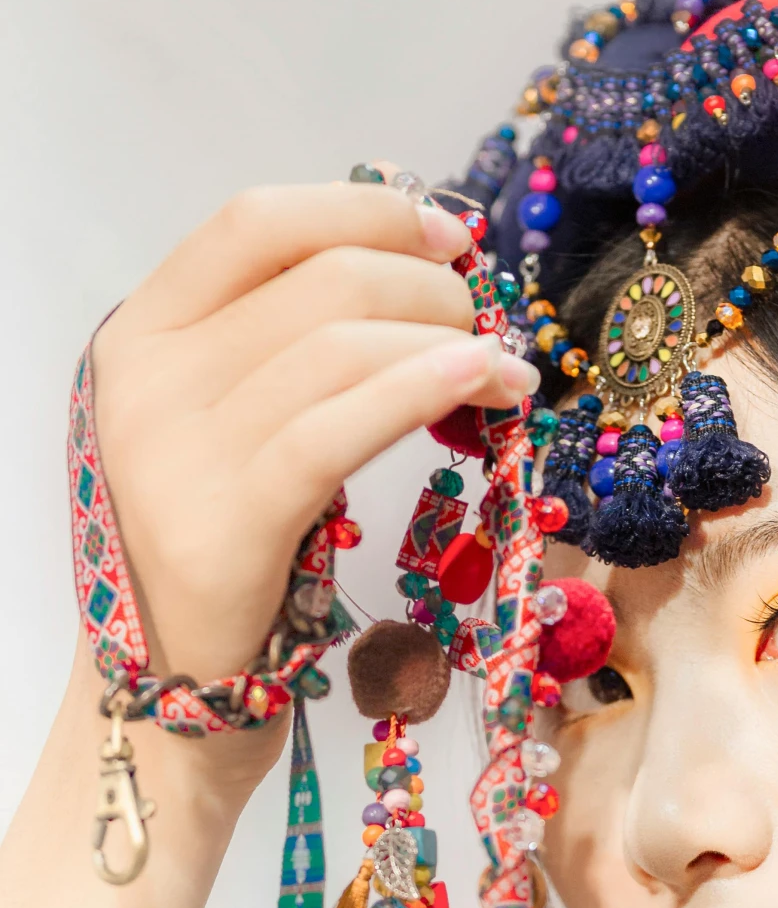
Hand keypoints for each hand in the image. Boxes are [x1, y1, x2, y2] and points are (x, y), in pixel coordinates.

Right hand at [91, 181, 534, 692]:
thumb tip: (415, 279)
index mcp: (140, 335)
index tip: (450, 237)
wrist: (170, 698)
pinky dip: (424, 389)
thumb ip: (283, 355)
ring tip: (506, 371)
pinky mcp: (224, 524)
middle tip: (486, 328)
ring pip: (339, 344)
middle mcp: (145, 379)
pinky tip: (483, 385)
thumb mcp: (230, 434)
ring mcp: (174, 451)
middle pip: (318, 280)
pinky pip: (339, 428)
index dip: (366, 210)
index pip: (256, 221)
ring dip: (448, 339)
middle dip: (429, 288)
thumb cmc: (225, 562)